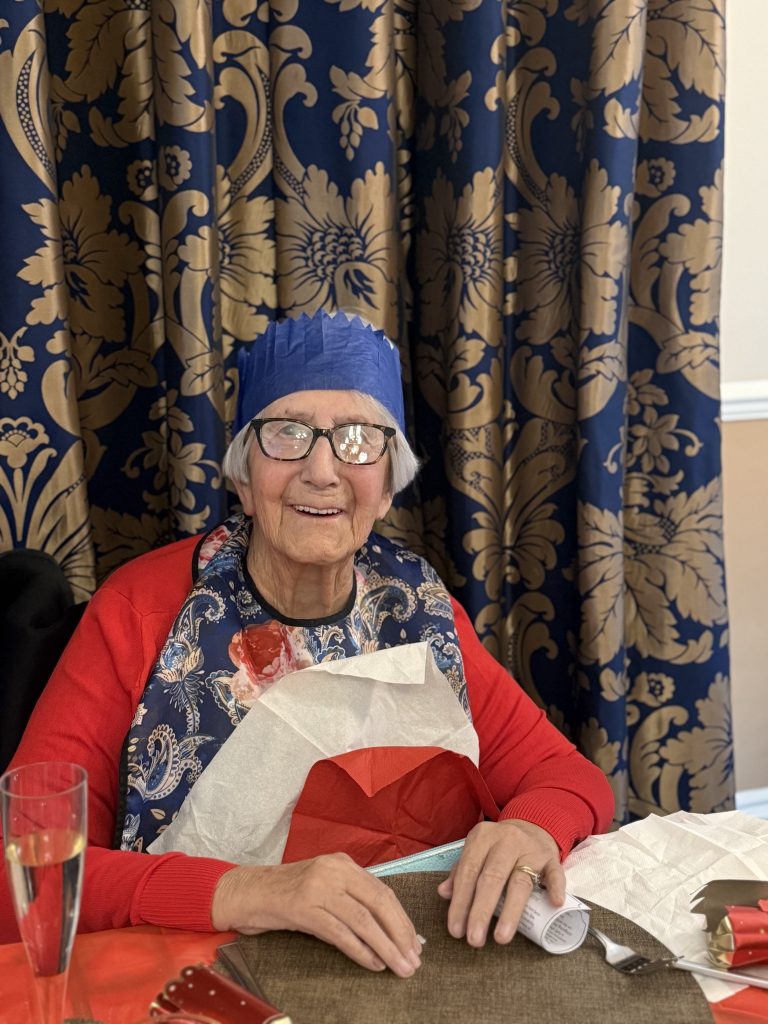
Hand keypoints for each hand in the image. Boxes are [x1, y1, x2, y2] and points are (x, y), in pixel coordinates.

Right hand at [211, 853, 421, 977]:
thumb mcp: (324, 885)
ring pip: (363, 921)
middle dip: (400, 934)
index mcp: (343, 864)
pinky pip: (340, 933)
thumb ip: (352, 897)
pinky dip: (360, 951)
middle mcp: (334, 871)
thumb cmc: (288, 893)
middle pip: (378, 903)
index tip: (415, 942)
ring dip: (386, 948)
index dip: (402, 919)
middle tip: (413, 959)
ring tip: (399, 967)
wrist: (247, 892)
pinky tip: (373, 964)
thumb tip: (389, 927)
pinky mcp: (303, 908)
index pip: (383, 891)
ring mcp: (318, 887)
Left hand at [438, 819, 564, 947]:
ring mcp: (530, 848)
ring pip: (520, 881)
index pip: (468, 871)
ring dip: (510, 911)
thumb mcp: (477, 850)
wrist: (532, 826)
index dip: (460, 901)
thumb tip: (444, 893)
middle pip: (492, 878)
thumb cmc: (499, 847)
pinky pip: (555, 873)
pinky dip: (555, 888)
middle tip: (474, 940)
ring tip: (501, 938)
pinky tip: (553, 903)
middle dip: (480, 911)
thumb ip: (460, 871)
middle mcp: (506, 840)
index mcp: (483, 837)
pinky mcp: (551, 857)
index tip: (456, 929)